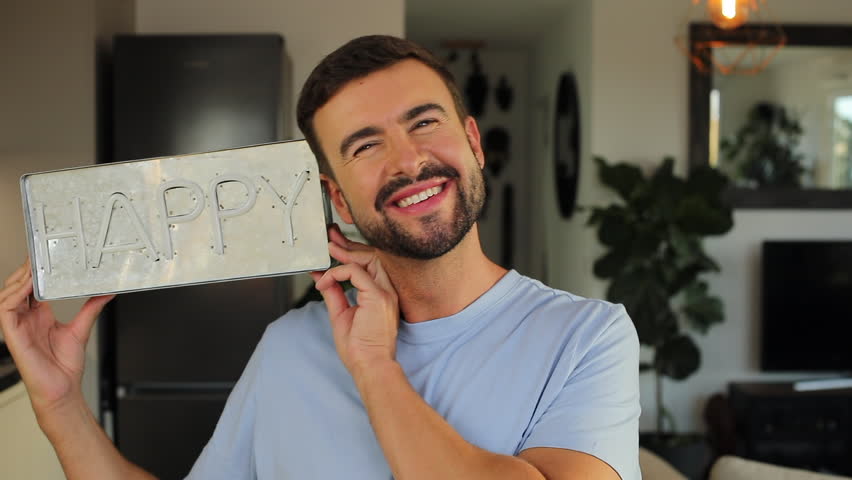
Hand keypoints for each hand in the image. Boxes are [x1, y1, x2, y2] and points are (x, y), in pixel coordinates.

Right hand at [0, 259, 113, 413]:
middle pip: (18, 288)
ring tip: (32, 268)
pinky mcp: (12, 334)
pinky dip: (15, 295)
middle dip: (25, 272)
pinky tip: (26, 287)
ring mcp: (18, 326)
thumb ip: (91, 309)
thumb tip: (106, 293)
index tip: (44, 258)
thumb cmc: (65, 365)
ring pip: (8, 295)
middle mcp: (27, 319)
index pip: (32, 288)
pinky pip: (6, 310)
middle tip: (37, 257)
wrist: (62, 388)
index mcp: (40, 316)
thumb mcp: (81, 329)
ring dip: (18, 280)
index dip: (35, 273)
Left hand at [311, 225, 398, 376]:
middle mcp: (387, 291)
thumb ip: (334, 294)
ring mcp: (385, 293)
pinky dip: (337, 273)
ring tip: (327, 251)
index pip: (370, 265)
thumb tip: (323, 278)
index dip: (351, 253)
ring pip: (367, 259)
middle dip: (349, 245)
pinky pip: (355, 272)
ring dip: (345, 253)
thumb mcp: (341, 315)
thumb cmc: (360, 348)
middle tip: (330, 239)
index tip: (334, 249)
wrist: (370, 366)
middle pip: (371, 257)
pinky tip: (325, 281)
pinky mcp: (377, 296)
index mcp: (382, 295)